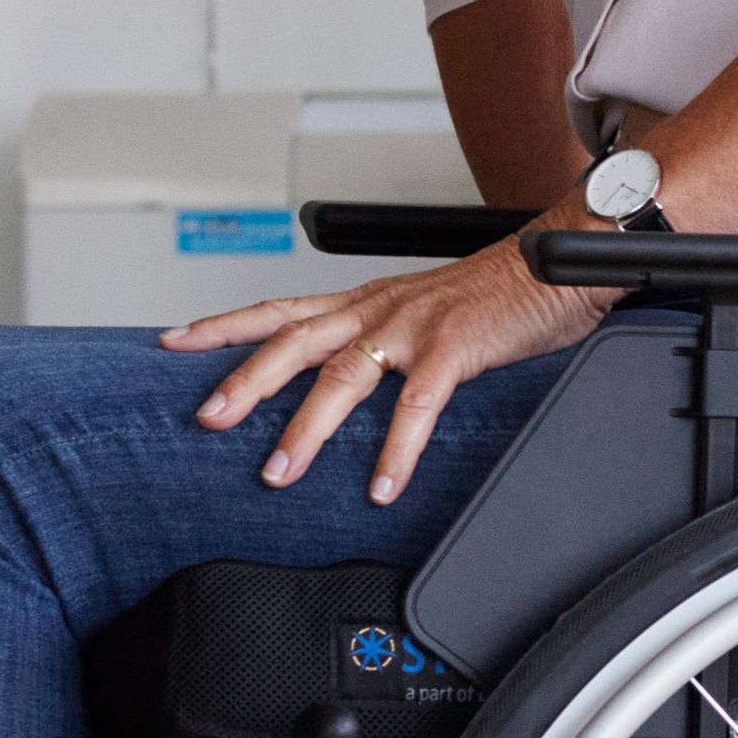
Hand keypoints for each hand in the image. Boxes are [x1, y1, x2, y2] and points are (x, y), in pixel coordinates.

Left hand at [169, 239, 609, 505]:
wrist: (563, 252)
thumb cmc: (501, 290)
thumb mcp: (428, 309)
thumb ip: (390, 342)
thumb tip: (357, 381)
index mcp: (368, 299)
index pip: (279, 309)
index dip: (224, 325)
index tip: (174, 342)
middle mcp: (379, 307)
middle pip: (292, 341)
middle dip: (244, 381)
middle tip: (205, 419)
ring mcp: (414, 326)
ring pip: (341, 376)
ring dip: (305, 428)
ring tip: (278, 472)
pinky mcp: (456, 347)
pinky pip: (417, 406)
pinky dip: (397, 450)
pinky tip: (383, 486)